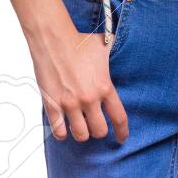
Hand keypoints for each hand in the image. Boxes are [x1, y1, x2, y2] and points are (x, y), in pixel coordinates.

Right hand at [29, 19, 128, 142]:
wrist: (53, 38)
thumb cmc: (79, 41)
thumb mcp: (103, 48)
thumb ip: (113, 57)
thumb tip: (125, 47)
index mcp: (105, 87)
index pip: (119, 118)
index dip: (122, 132)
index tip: (121, 138)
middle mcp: (89, 99)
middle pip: (99, 131)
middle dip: (99, 130)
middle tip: (95, 125)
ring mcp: (70, 103)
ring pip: (81, 135)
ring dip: (81, 133)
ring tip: (80, 126)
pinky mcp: (52, 104)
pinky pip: (59, 131)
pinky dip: (62, 133)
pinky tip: (63, 128)